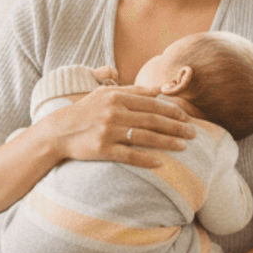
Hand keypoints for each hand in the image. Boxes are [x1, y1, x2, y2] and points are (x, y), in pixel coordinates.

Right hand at [47, 81, 194, 168]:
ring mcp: (108, 131)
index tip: (187, 118)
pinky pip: (130, 155)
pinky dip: (146, 159)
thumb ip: (133, 90)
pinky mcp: (102, 149)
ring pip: (145, 137)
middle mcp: (113, 112)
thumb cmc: (85, 111)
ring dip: (168, 142)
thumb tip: (159, 90)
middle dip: (177, 127)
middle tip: (193, 134)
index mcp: (116, 96)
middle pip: (153, 120)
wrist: (58, 131)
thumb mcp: (105, 94)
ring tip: (184, 146)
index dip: (172, 111)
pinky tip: (161, 163)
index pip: (152, 103)